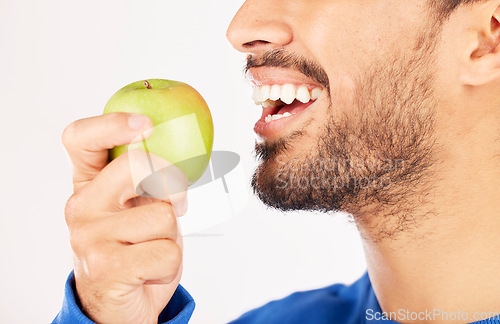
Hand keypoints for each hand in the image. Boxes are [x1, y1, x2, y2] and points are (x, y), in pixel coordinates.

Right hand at [62, 113, 187, 323]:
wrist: (119, 305)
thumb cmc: (135, 249)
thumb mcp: (137, 208)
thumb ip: (147, 180)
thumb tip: (183, 148)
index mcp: (87, 185)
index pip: (80, 138)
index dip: (112, 123)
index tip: (146, 124)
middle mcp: (81, 206)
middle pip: (136, 165)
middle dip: (171, 183)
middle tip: (175, 204)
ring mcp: (90, 237)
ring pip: (163, 214)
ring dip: (172, 234)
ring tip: (153, 248)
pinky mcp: (107, 267)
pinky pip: (167, 250)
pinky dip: (171, 263)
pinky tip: (151, 271)